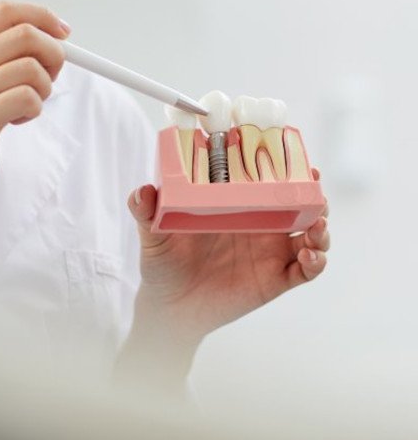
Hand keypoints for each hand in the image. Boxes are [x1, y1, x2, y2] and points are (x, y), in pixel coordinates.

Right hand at [0, 2, 69, 212]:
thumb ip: (3, 63)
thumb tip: (53, 42)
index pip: (7, 11)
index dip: (43, 16)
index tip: (65, 33)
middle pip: (26, 34)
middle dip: (54, 55)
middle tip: (49, 80)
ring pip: (32, 68)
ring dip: (43, 90)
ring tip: (26, 108)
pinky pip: (29, 98)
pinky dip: (35, 110)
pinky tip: (16, 122)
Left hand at [128, 170, 329, 345]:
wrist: (170, 307)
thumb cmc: (163, 263)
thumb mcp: (154, 234)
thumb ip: (146, 212)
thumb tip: (142, 191)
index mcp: (236, 205)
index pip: (266, 180)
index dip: (285, 166)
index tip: (294, 154)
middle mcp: (259, 224)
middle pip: (298, 202)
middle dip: (313, 192)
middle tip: (314, 185)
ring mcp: (270, 251)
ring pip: (310, 232)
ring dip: (321, 225)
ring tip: (316, 225)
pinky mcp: (275, 279)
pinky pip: (306, 269)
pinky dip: (316, 260)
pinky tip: (309, 255)